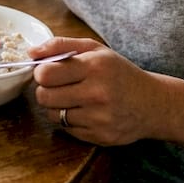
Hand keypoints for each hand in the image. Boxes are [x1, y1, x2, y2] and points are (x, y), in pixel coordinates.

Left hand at [29, 36, 158, 146]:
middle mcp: (97, 93)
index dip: (41, 72)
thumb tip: (31, 53)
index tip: (49, 72)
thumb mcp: (95, 50)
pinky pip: (66, 129)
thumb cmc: (119, 73)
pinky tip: (83, 112)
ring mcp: (99, 118)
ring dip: (55, 106)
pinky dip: (69, 121)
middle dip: (44, 90)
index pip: (46, 74)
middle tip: (57, 86)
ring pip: (52, 115)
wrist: (153, 104)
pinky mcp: (100, 137)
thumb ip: (61, 45)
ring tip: (71, 98)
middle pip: (44, 96)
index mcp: (95, 67)